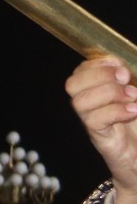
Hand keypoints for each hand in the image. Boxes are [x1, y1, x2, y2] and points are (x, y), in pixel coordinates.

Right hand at [67, 57, 136, 203]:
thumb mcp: (136, 97)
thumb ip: (131, 83)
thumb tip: (126, 70)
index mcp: (98, 91)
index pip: (81, 72)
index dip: (98, 64)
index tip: (122, 67)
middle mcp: (90, 106)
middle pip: (72, 84)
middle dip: (100, 75)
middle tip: (126, 80)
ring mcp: (93, 123)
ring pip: (79, 102)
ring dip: (109, 93)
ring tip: (133, 98)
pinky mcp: (101, 138)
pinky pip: (94, 121)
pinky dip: (115, 111)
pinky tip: (133, 112)